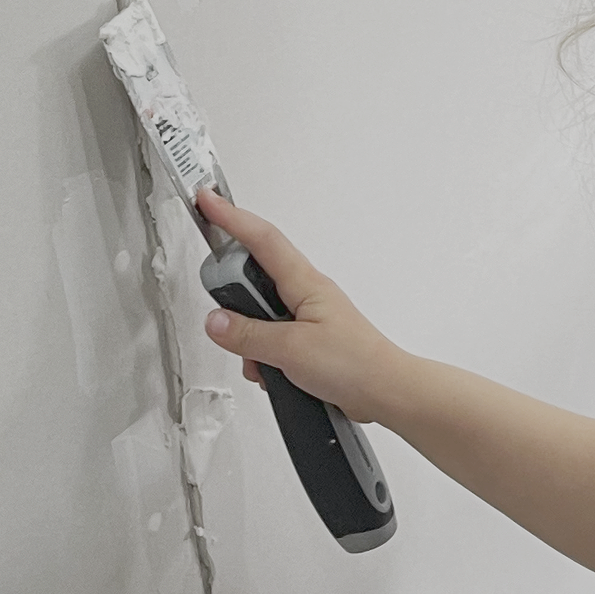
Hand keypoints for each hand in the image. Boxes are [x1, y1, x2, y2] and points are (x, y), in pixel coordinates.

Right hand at [194, 191, 410, 424]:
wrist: (386, 392)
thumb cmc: (355, 363)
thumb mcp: (290, 349)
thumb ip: (248, 335)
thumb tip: (217, 322)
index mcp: (305, 283)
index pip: (262, 239)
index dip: (232, 217)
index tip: (208, 201)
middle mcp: (306, 294)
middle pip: (255, 278)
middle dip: (235, 299)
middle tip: (228, 316)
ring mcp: (307, 318)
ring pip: (260, 316)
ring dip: (251, 340)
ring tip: (262, 360)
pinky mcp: (308, 342)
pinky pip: (272, 340)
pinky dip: (265, 356)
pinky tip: (274, 374)